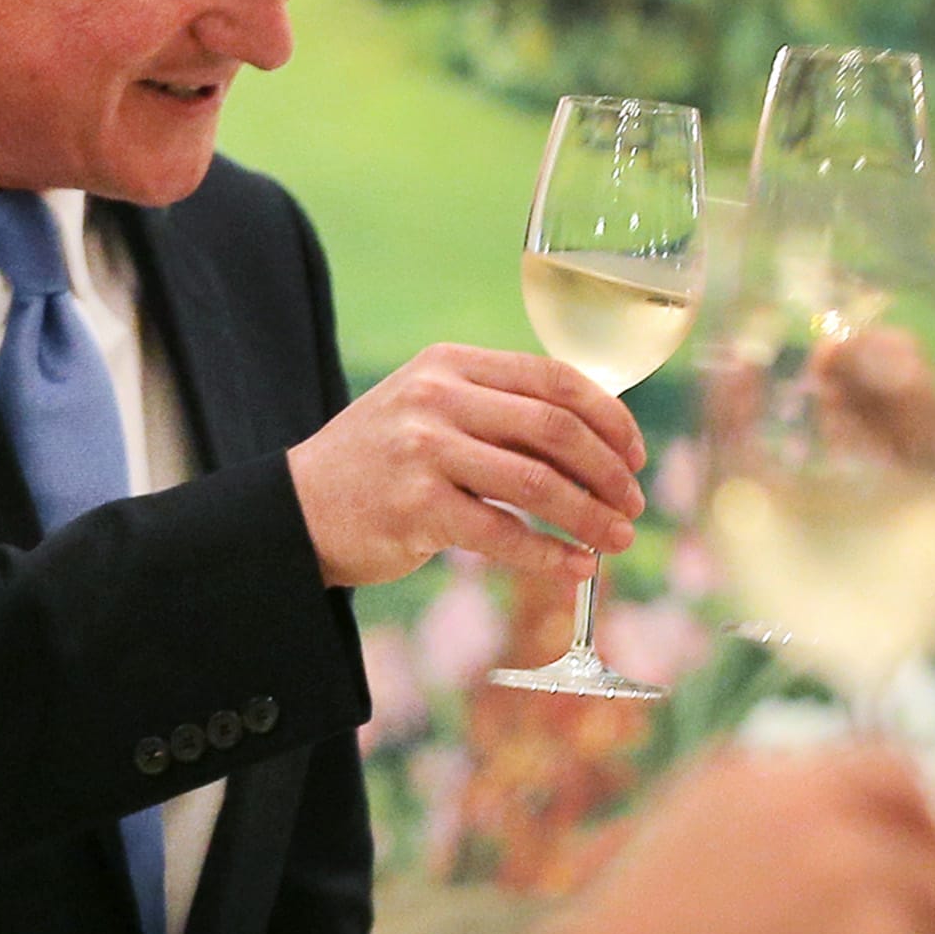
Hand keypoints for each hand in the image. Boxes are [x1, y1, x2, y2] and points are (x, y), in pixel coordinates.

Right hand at [287, 344, 645, 588]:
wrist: (298, 509)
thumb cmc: (381, 464)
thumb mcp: (432, 411)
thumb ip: (499, 412)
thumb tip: (597, 445)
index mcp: (452, 365)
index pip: (555, 379)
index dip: (610, 418)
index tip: (637, 456)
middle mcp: (438, 398)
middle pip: (555, 428)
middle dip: (609, 471)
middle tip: (634, 505)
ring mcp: (424, 451)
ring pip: (537, 483)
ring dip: (589, 516)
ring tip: (617, 540)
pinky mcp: (415, 508)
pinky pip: (503, 533)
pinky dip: (549, 555)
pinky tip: (575, 567)